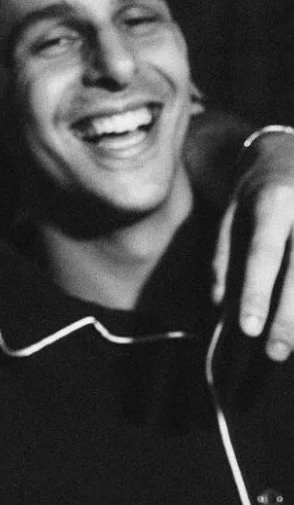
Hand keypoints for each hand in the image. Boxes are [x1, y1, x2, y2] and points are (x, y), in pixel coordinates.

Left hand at [213, 128, 293, 359]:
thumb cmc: (255, 190)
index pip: (263, 255)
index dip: (256, 293)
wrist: (291, 151)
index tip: (249, 330)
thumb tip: (219, 303)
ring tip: (293, 345)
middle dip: (289, 316)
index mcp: (273, 204)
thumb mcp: (230, 213)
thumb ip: (224, 256)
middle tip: (276, 353)